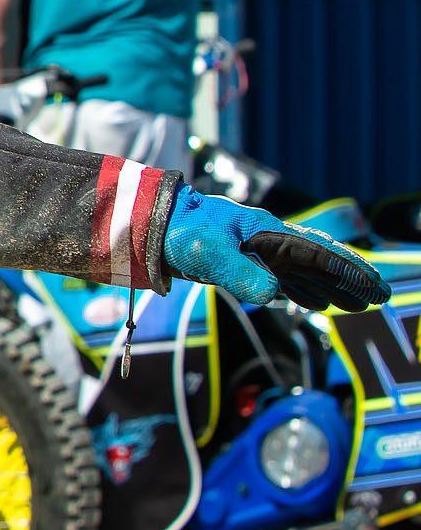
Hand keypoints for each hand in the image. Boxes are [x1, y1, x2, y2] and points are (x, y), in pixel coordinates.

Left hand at [162, 187, 386, 312]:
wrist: (150, 225)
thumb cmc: (179, 232)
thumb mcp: (210, 253)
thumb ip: (242, 275)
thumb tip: (274, 295)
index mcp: (269, 232)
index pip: (320, 255)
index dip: (349, 271)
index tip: (376, 287)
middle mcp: (268, 240)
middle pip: (319, 262)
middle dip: (349, 279)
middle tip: (380, 297)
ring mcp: (256, 251)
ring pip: (304, 271)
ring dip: (330, 288)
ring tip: (356, 304)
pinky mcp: (241, 263)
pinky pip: (283, 277)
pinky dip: (302, 290)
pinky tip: (314, 302)